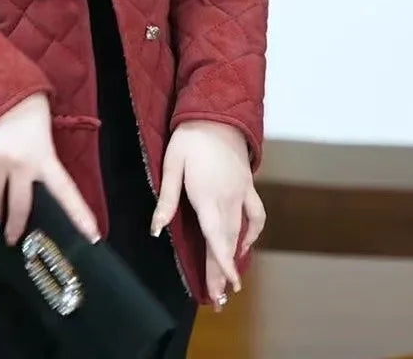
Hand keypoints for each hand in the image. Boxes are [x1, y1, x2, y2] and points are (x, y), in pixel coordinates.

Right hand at [0, 93, 99, 245]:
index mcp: (45, 155)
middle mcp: (21, 161)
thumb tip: (39, 194)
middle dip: (17, 225)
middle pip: (21, 204)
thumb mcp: (45, 135)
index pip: (65, 190)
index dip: (79, 214)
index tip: (92, 237)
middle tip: (15, 238)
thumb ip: (43, 162)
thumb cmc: (28, 110)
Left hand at [151, 120, 265, 310]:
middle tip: (219, 299)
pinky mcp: (248, 186)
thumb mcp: (171, 164)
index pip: (216, 238)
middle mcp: (228, 199)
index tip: (224, 288)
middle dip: (223, 271)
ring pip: (240, 232)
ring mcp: (241, 194)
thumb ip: (166, 198)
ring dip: (236, 257)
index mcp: (207, 196)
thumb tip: (156, 229)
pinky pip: (255, 215)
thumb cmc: (189, 138)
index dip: (221, 265)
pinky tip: (244, 244)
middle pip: (227, 242)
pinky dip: (252, 233)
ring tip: (231, 281)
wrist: (218, 113)